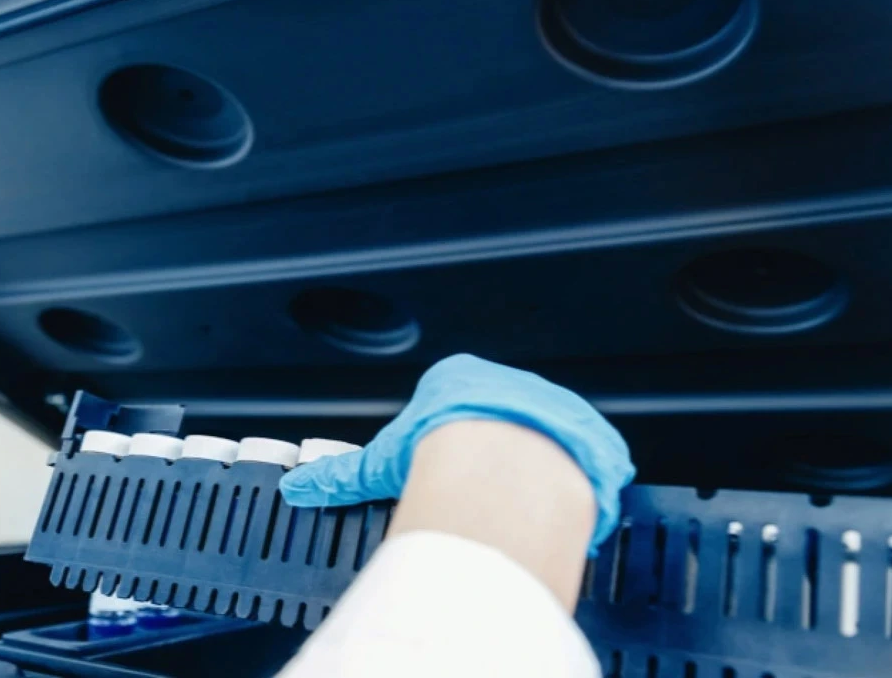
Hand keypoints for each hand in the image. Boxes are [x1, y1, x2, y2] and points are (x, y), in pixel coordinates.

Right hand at [278, 354, 635, 550]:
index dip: (445, 436)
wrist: (505, 465)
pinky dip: (577, 486)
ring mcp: (557, 409)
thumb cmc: (442, 448)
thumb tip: (299, 488)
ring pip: (548, 438)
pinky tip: (558, 512)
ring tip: (519, 507)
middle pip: (501, 418)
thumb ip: (340, 476)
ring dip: (538, 468)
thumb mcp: (380, 463)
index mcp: (461, 378)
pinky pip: (587, 463)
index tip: (440, 464)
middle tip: (478, 491)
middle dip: (492, 452)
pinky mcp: (593, 440)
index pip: (452, 402)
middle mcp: (512, 384)